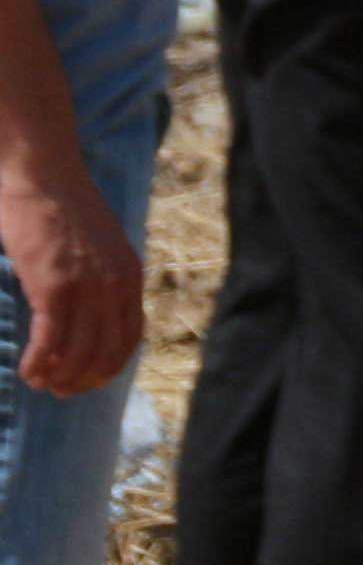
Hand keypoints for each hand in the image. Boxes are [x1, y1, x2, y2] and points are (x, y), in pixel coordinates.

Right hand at [0, 155, 138, 397]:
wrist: (42, 173)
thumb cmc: (63, 207)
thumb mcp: (99, 244)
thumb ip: (103, 275)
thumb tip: (94, 312)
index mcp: (130, 275)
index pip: (130, 337)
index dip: (110, 366)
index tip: (89, 380)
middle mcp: (115, 284)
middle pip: (107, 352)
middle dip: (84, 380)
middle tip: (61, 391)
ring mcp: (86, 286)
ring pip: (79, 353)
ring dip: (59, 377)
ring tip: (41, 383)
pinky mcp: (53, 285)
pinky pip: (51, 341)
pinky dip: (40, 364)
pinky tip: (29, 372)